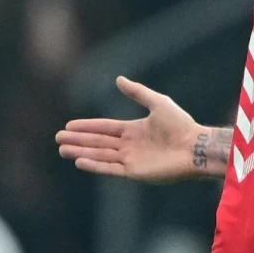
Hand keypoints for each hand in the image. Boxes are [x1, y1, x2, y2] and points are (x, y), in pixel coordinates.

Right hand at [56, 76, 202, 182]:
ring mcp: (132, 160)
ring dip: (82, 151)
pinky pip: (110, 169)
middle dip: (79, 140)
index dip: (88, 126)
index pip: (105, 128)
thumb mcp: (158, 103)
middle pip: (99, 142)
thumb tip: (118, 79)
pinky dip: (95, 165)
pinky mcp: (135, 172)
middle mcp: (131, 145)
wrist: (195, 146)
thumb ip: (138, 93)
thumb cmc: (181, 124)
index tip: (69, 125)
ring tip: (62, 149)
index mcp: (135, 130)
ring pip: (100, 155)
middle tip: (58, 138)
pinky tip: (80, 160)